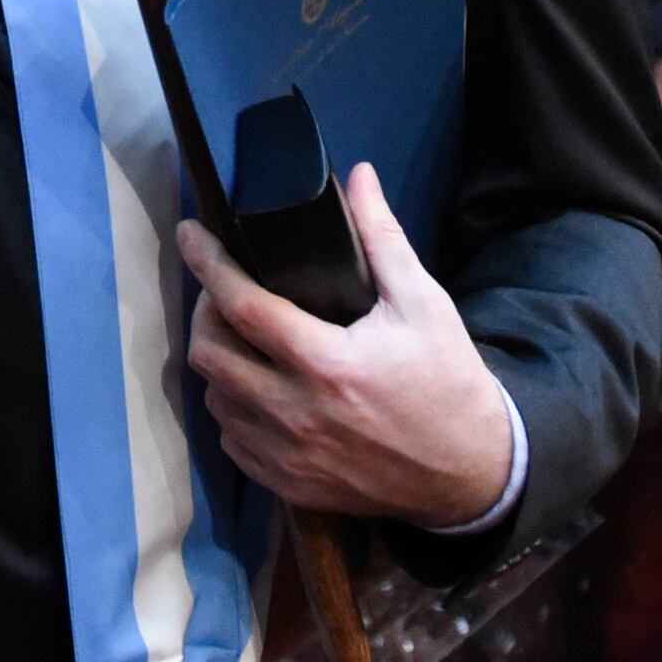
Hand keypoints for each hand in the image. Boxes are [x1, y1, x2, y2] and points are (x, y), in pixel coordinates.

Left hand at [180, 167, 515, 529]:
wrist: (470, 473)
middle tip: (224, 293)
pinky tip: (255, 389)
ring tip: (240, 338)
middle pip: (210, 356)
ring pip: (215, 401)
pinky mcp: (290, 485)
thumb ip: (384, 238)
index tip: (190, 234)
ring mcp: (289, 455)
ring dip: (218, 363)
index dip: (208, 264)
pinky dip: (233, 411)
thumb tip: (359, 176)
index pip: (243, 306)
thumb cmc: (447, 381)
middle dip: (205, 314)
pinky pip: (234, 444)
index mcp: (327, 363)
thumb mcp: (424, 303)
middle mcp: (297, 413)